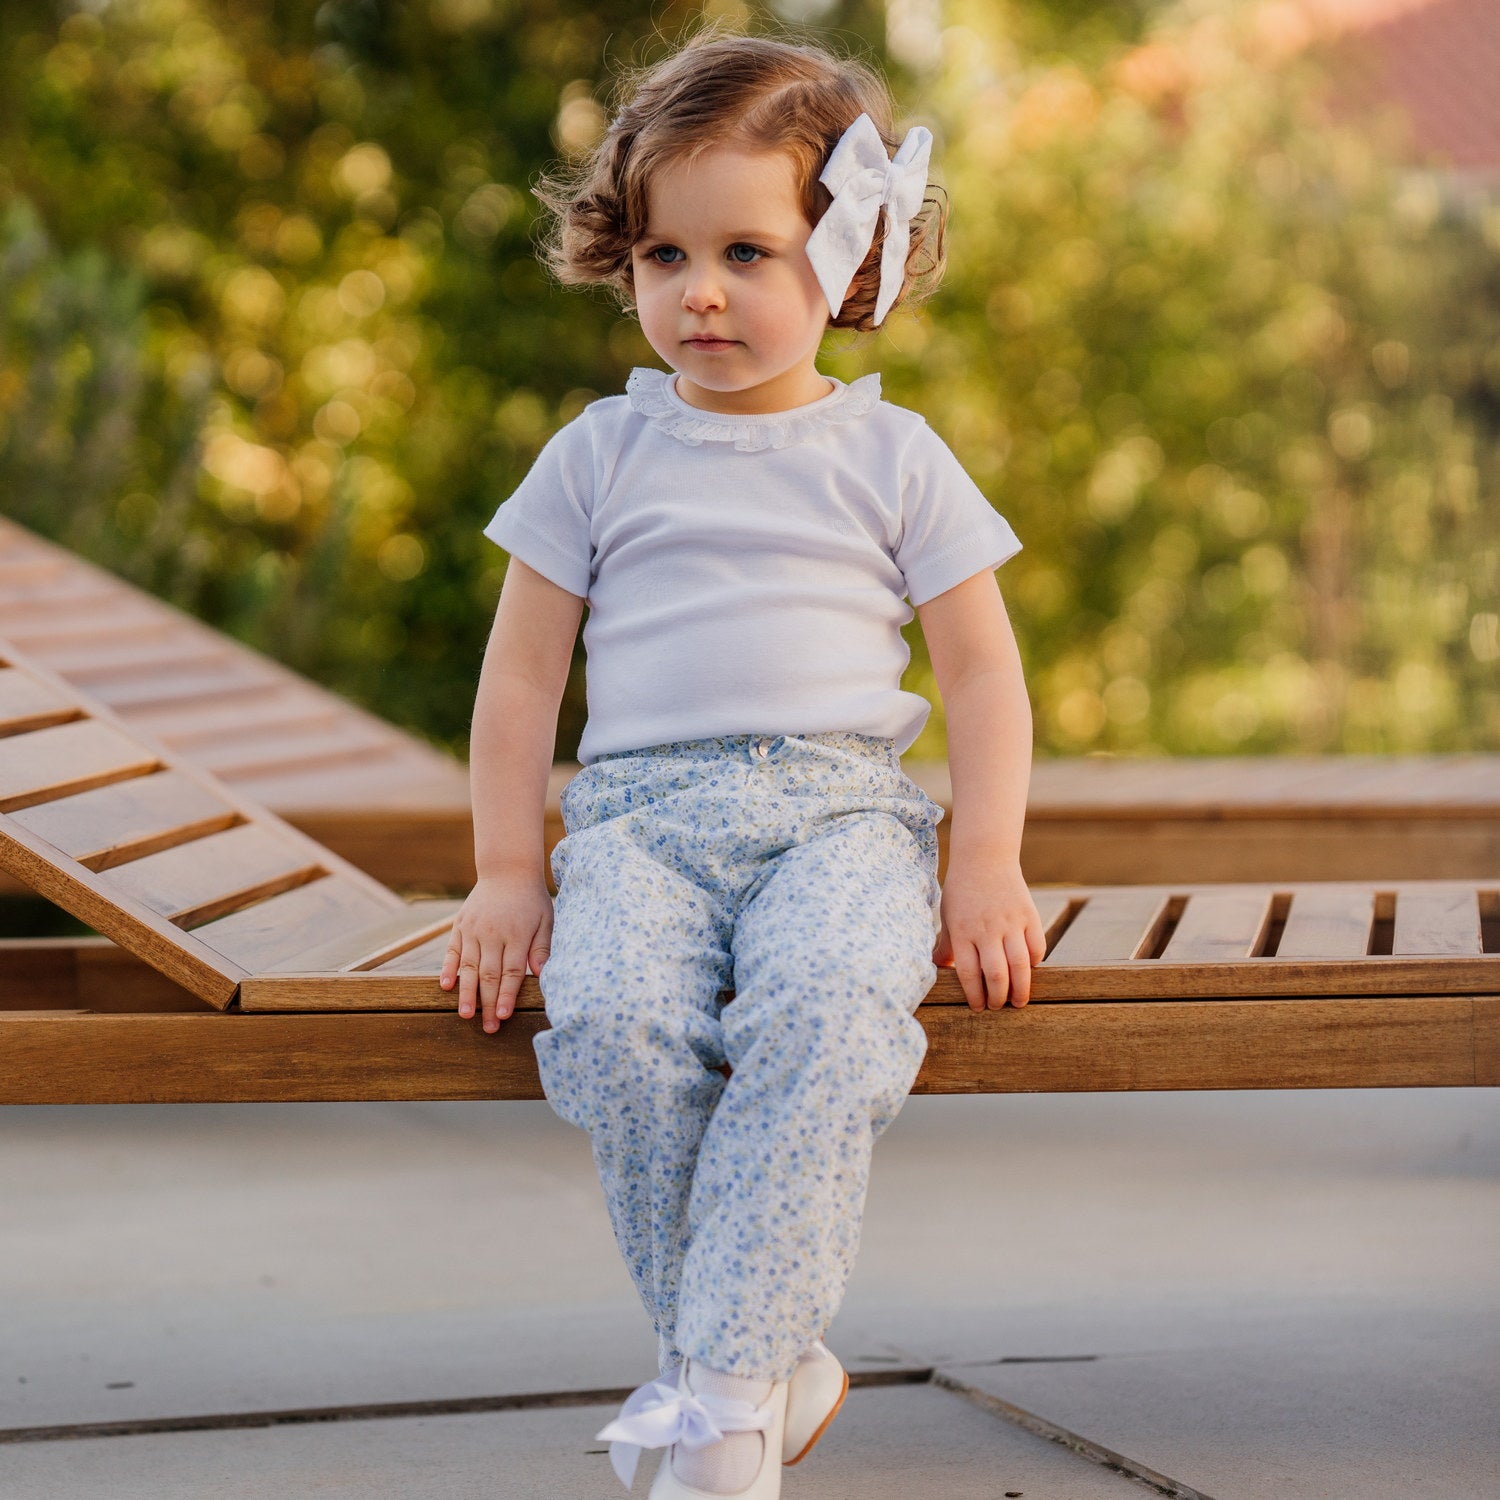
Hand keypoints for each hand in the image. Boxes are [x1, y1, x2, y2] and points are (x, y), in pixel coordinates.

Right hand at [440, 872, 552, 1030]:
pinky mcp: (460, 925)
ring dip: (466, 992)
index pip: (511, 971)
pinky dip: (448, 968)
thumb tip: (543, 974)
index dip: (507, 995)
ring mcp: (474, 929)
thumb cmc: (531, 900)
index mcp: (517, 935)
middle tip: (488, 1028)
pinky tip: (446, 986)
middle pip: (489, 974)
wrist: (507, 870)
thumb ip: (542, 947)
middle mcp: (493, 933)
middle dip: (488, 1003)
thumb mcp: (545, 920)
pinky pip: (452, 950)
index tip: (504, 1016)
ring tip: (465, 1014)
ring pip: (469, 966)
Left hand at [932, 859, 1046, 1008]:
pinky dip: (1034, 961)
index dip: (974, 995)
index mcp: (962, 931)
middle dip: (998, 997)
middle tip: (998, 1006)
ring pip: (1019, 964)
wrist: (984, 857)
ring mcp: (1009, 922)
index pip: (968, 972)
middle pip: (995, 973)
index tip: (978, 1008)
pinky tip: (1029, 969)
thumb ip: (947, 944)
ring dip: (1020, 988)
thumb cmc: (962, 890)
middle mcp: (986, 929)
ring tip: (1018, 1001)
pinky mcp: (1028, 914)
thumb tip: (937, 967)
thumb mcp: (948, 916)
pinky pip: (1036, 945)